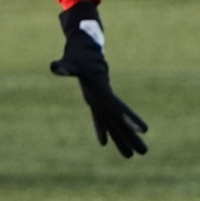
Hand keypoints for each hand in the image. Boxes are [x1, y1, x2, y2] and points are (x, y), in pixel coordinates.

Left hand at [49, 0, 147, 157]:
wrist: (85, 45)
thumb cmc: (77, 53)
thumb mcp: (71, 60)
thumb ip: (64, 66)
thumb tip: (54, 67)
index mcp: (102, 89)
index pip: (117, 107)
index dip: (129, 118)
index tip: (144, 130)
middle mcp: (104, 97)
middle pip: (120, 120)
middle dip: (131, 136)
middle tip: (144, 153)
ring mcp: (101, 99)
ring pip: (113, 122)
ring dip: (121, 138)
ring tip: (131, 155)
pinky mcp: (95, 99)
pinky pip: (100, 118)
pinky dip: (102, 130)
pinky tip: (104, 143)